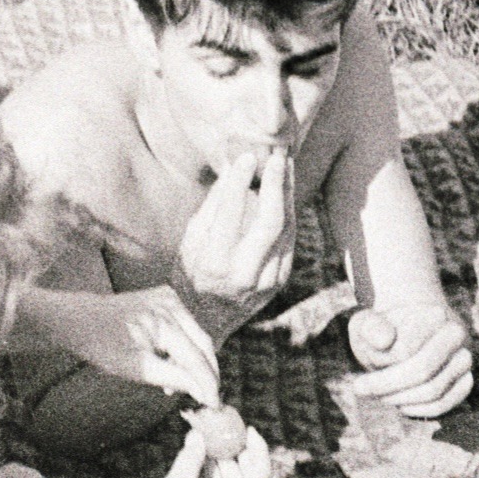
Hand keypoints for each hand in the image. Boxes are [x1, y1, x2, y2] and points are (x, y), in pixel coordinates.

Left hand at [48, 286, 221, 406]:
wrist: (80, 318)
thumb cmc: (103, 346)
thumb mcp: (135, 368)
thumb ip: (172, 377)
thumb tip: (203, 392)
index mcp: (163, 321)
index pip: (196, 358)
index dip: (208, 384)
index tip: (215, 405)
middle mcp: (171, 304)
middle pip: (203, 344)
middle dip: (207, 373)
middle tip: (207, 399)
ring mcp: (169, 296)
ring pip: (196, 335)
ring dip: (194, 361)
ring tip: (175, 386)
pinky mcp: (166, 296)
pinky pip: (185, 326)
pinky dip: (184, 345)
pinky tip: (170, 364)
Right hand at [175, 149, 295, 322]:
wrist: (203, 321)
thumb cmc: (189, 275)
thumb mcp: (190, 242)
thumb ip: (213, 207)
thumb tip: (232, 169)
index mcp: (215, 264)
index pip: (231, 214)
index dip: (239, 181)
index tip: (245, 156)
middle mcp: (245, 275)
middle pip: (271, 222)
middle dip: (276, 185)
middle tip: (277, 157)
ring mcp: (267, 281)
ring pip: (287, 230)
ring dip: (288, 194)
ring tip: (285, 166)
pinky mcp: (280, 281)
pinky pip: (289, 241)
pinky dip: (288, 213)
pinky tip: (285, 192)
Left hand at [348, 302, 473, 416]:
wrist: (405, 332)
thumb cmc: (382, 330)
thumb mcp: (367, 323)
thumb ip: (371, 328)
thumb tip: (385, 341)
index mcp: (433, 314)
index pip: (404, 350)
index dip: (378, 365)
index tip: (359, 373)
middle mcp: (456, 335)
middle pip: (422, 371)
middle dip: (387, 386)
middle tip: (361, 389)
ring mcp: (464, 359)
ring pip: (434, 391)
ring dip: (401, 399)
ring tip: (380, 395)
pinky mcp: (465, 381)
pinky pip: (445, 404)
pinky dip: (419, 410)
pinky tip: (400, 404)